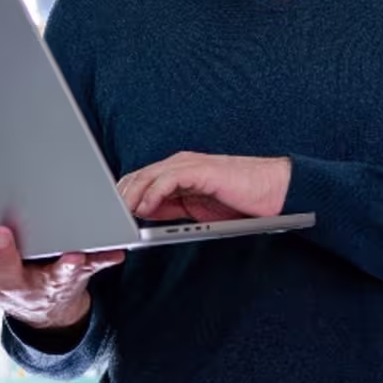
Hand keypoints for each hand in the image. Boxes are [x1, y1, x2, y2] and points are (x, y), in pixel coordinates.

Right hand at [0, 222, 123, 329]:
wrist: (49, 314)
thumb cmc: (1, 287)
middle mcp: (19, 289)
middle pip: (9, 276)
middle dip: (4, 256)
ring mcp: (50, 284)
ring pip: (56, 276)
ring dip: (64, 267)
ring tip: (72, 254)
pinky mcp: (79, 277)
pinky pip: (94, 269)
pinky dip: (104, 260)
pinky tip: (116, 251)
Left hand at [116, 152, 290, 222]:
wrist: (274, 191)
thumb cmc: (242, 200)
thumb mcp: (197, 208)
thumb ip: (171, 206)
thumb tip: (144, 211)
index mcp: (178, 171)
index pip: (140, 179)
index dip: (122, 196)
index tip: (111, 216)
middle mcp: (180, 163)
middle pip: (138, 176)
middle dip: (120, 197)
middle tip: (108, 218)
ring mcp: (190, 165)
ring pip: (148, 176)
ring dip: (131, 197)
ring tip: (121, 216)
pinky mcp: (201, 170)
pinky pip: (168, 180)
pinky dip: (153, 194)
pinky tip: (145, 208)